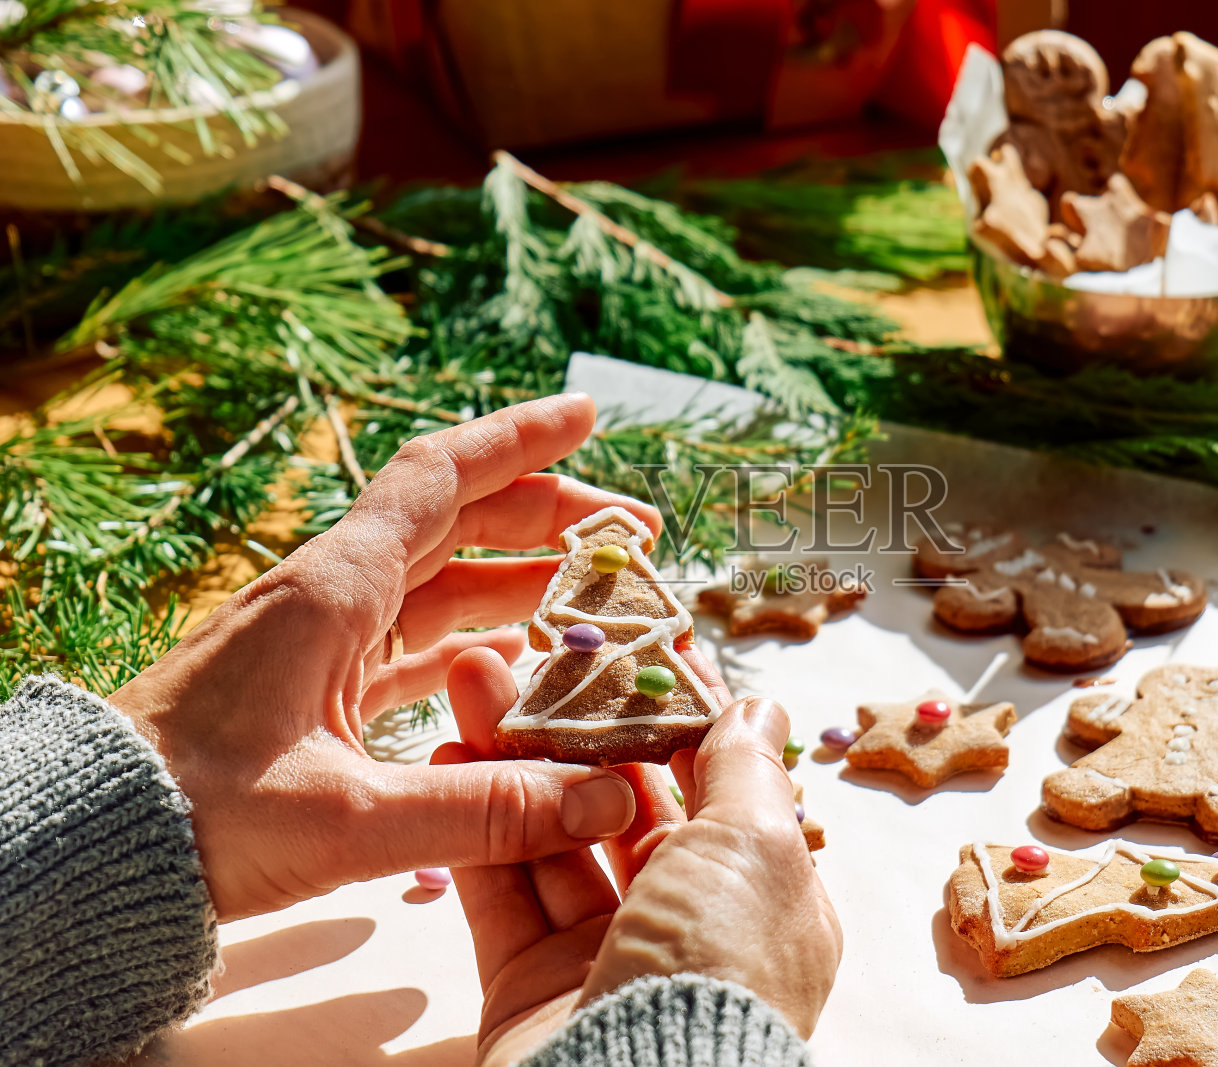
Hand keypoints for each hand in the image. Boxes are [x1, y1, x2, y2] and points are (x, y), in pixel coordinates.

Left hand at [110, 395, 657, 920]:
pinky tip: (518, 659)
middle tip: (633, 530)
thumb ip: (483, 809)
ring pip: (440, 583)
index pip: (440, 478)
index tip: (586, 414)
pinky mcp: (312, 690)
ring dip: (520, 580)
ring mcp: (319, 642)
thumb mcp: (348, 818)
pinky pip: (413, 644)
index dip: (519, 440)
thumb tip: (604, 801)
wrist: (90, 845)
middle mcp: (330, 597)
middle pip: (457, 523)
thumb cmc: (197, 816)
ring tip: (598, 595)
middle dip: (548, 515)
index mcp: (334, 591)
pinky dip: (475, 641)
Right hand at [441, 646, 840, 1064]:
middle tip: (532, 659)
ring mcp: (605, 957)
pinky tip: (447, 761)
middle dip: (579, 729)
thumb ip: (746, 770)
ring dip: (515, 763)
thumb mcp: (755, 847)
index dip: (676, 715)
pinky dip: (474, 830)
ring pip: (555, 839)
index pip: (717, 785)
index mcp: (764, 896)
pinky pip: (501, 891)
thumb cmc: (718, 966)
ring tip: (471, 687)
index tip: (631, 651)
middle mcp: (689, 924)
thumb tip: (760, 708)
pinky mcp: (530, 985)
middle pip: (626, 806)